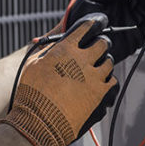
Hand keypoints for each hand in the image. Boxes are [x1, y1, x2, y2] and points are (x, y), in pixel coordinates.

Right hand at [0, 14, 118, 145]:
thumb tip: (56, 44)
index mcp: (66, 49)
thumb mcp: (33, 64)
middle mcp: (82, 59)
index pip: (86, 27)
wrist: (39, 121)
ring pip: (109, 62)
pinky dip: (106, 80)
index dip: (92, 24)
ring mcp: (93, 76)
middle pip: (103, 43)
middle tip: (97, 48)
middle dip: (100, 44)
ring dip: (103, 63)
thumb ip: (48, 50)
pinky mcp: (100, 93)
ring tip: (96, 68)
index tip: (95, 25)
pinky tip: (99, 83)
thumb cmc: (32, 93)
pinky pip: (111, 81)